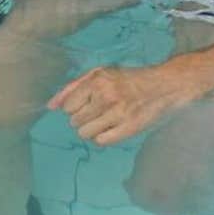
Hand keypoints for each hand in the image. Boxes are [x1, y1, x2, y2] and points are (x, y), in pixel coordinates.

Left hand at [48, 62, 195, 145]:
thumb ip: (72, 88)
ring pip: (86, 134)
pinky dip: (104, 136)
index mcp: (97, 80)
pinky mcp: (130, 128)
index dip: (75, 107)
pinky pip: (102, 141)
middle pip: (75, 122)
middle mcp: (106, 96)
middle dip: (83, 118)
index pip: (68, 106)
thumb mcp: (99, 74)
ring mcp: (118, 113)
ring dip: (92, 129)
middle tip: (99, 111)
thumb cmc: (127, 79)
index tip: (87, 103)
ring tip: (105, 119)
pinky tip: (112, 127)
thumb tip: (51, 106)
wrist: (163, 86)